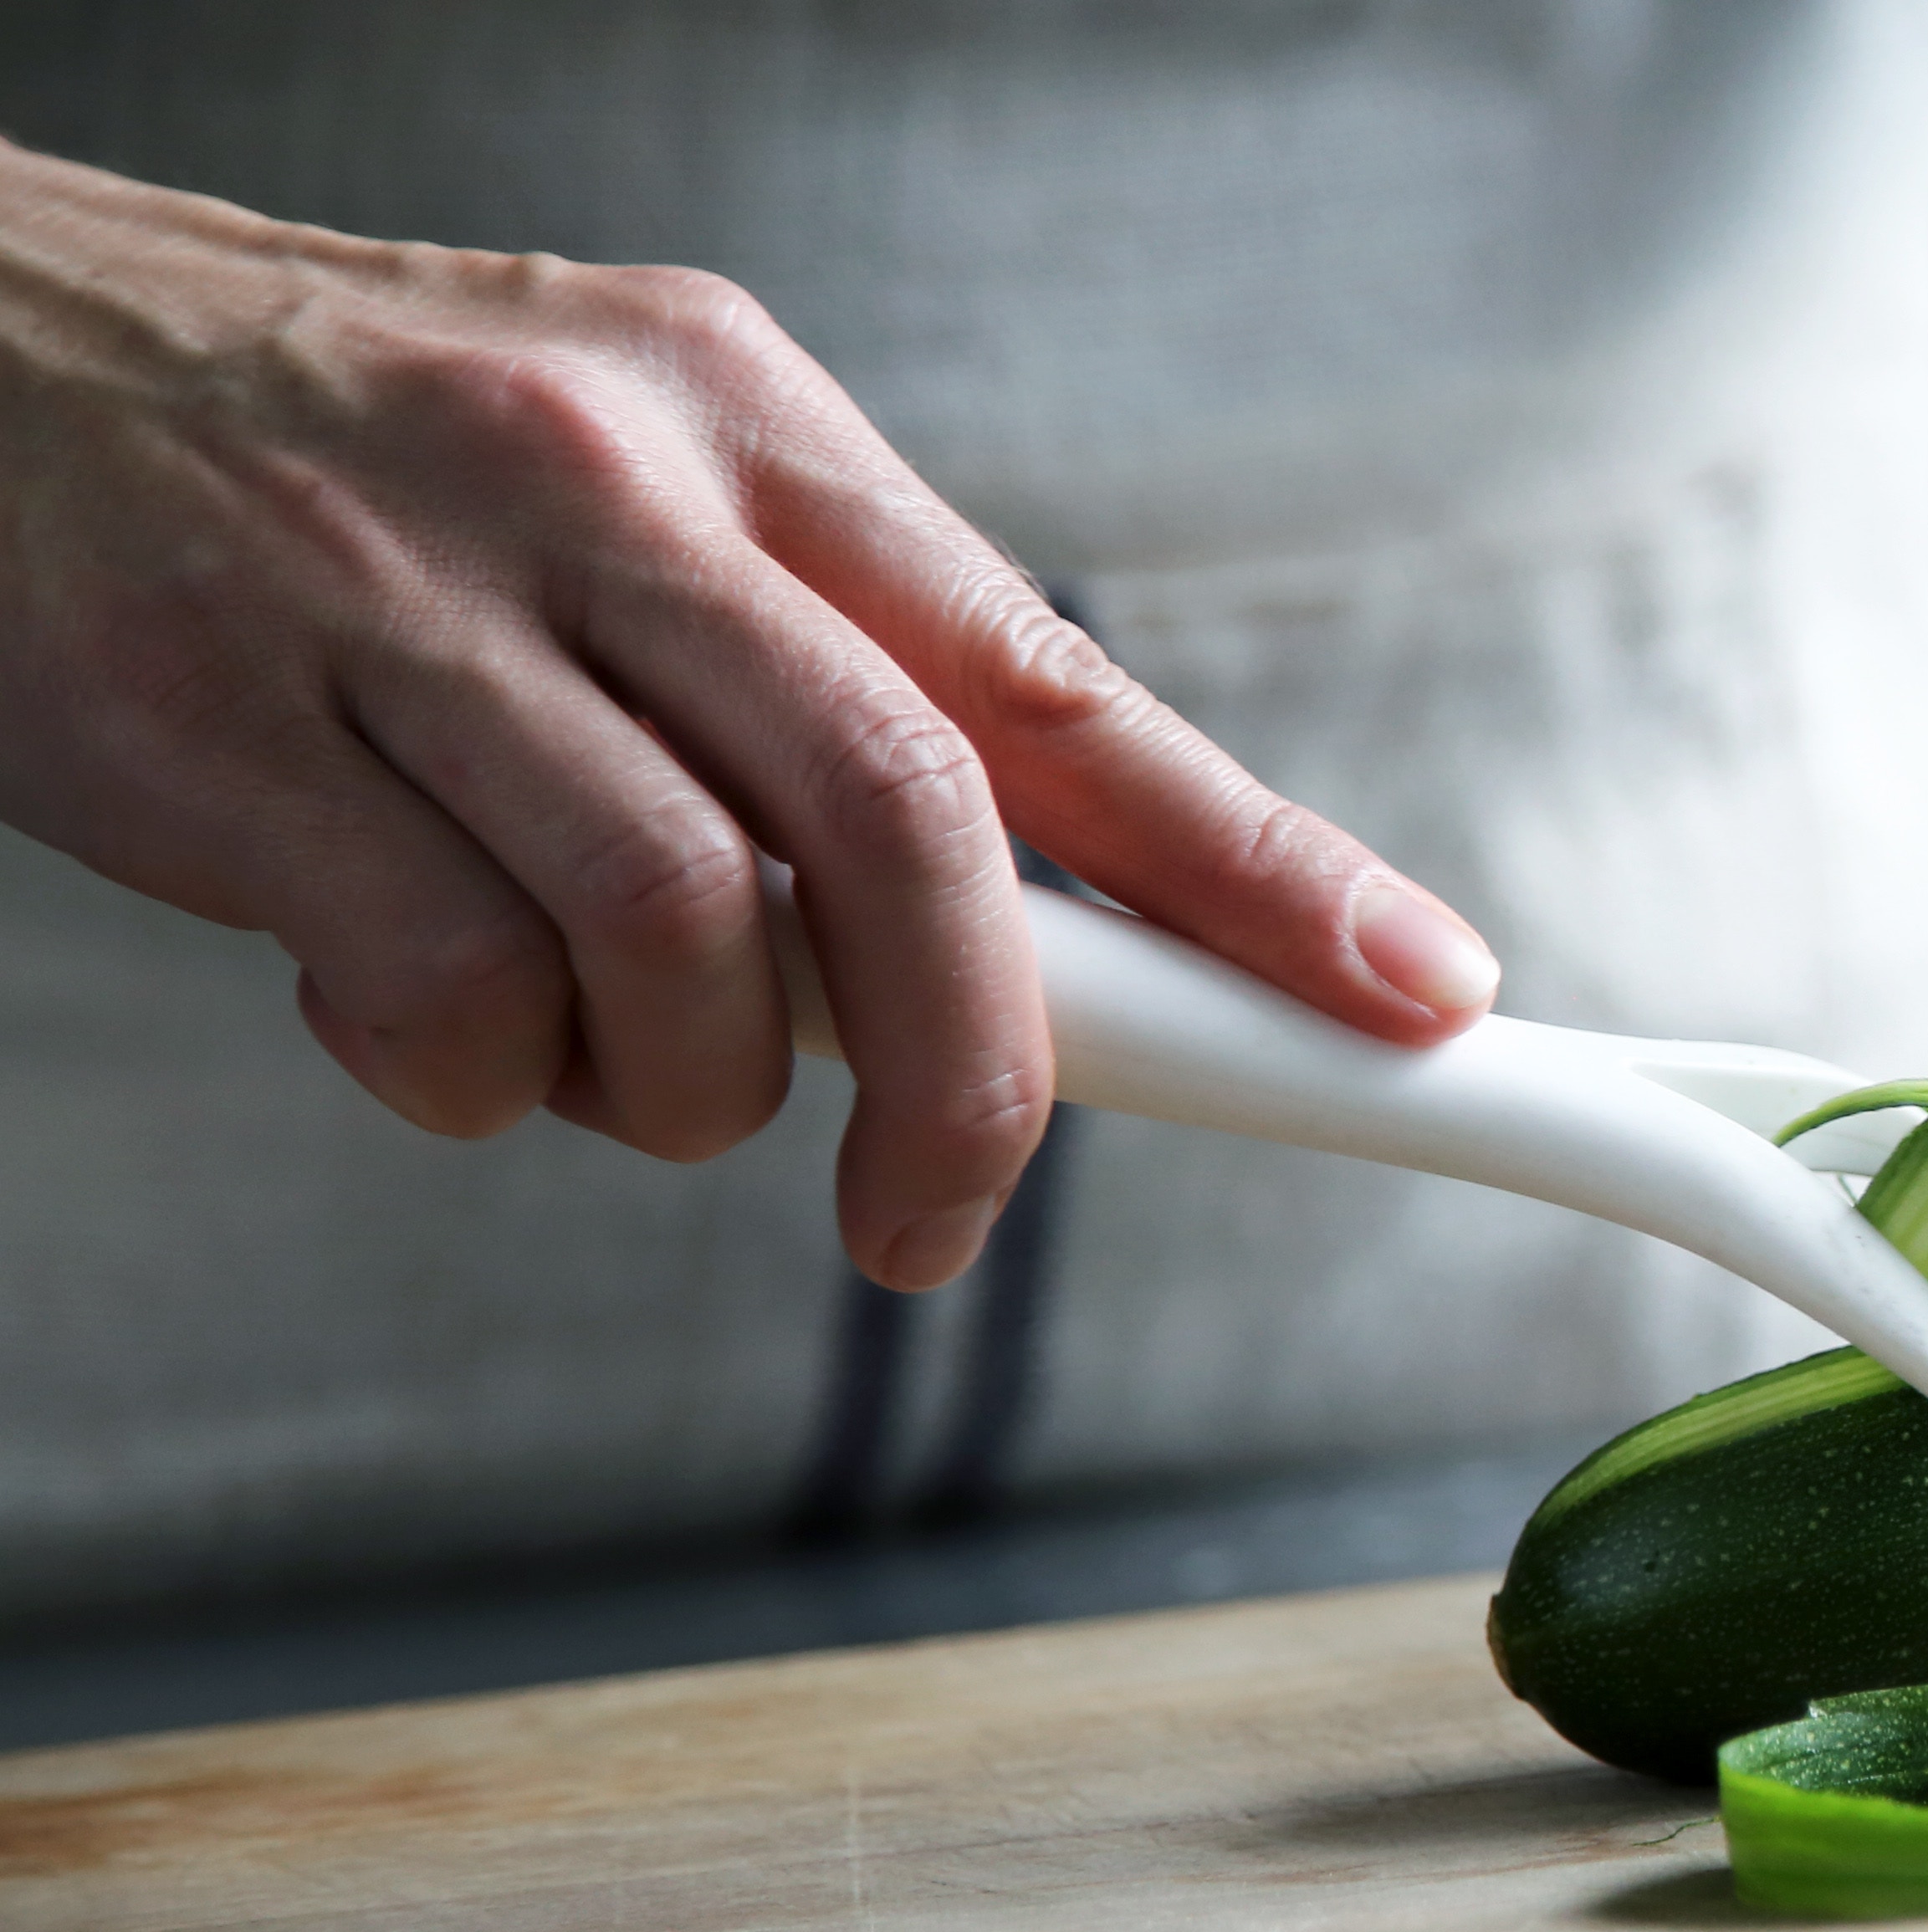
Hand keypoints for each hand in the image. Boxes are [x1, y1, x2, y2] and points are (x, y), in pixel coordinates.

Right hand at [0, 144, 1499, 1288]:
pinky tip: (414, 1010)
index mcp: (746, 434)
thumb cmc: (342, 465)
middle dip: (979, 1071)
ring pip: (686, 940)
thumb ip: (825, 686)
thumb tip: (1047, 933)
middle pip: (911, 828)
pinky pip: (444, 1000)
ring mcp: (408, 609)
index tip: (1413, 997)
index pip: (1065, 686)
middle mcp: (605, 493)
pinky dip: (465, 1078)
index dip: (1263, 868)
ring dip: (679, 1087)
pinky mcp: (223, 735)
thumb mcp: (629, 492)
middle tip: (939, 1211)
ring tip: (597, 1053)